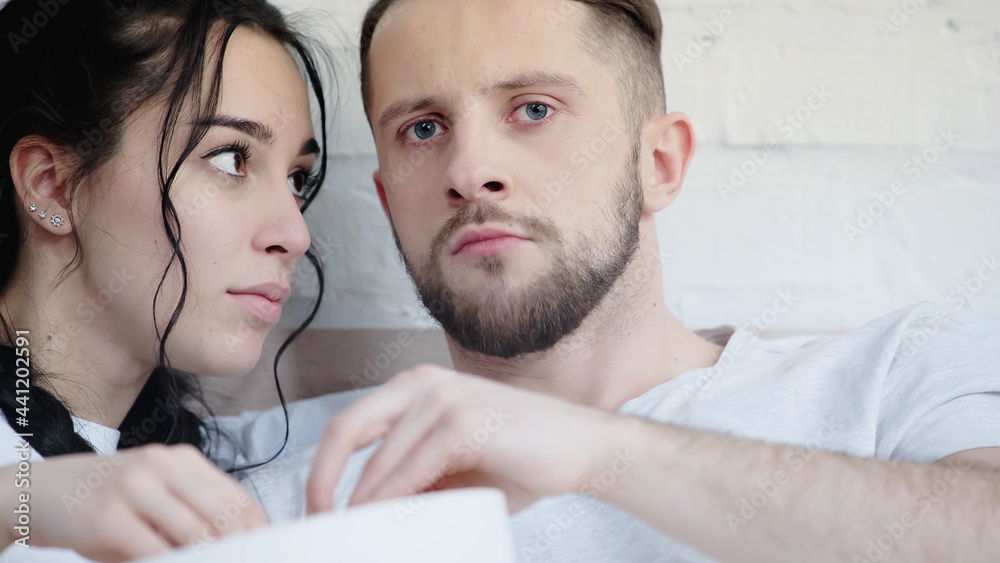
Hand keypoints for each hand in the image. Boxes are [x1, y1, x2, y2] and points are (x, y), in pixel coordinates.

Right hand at [2, 444, 267, 561]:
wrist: (37, 491)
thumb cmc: (103, 499)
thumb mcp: (153, 493)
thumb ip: (191, 510)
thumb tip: (235, 542)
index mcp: (182, 459)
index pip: (237, 497)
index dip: (257, 530)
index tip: (266, 550)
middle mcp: (162, 466)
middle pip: (223, 515)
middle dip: (240, 548)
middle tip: (249, 561)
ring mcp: (136, 488)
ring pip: (196, 533)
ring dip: (210, 558)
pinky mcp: (110, 517)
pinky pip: (156, 551)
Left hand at [305, 364, 618, 514]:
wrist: (584, 449)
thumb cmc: (522, 458)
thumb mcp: (453, 469)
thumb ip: (411, 480)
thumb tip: (365, 514)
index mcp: (416, 387)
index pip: (350, 425)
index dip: (324, 470)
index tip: (318, 508)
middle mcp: (423, 384)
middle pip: (347, 429)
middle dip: (323, 481)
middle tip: (319, 521)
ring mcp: (444, 398)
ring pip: (379, 458)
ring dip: (362, 503)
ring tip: (357, 535)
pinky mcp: (464, 421)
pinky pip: (411, 469)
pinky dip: (392, 499)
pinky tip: (384, 521)